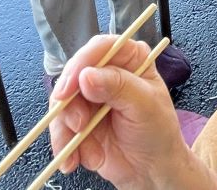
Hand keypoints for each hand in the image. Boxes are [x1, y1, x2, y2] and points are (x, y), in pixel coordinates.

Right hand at [49, 36, 191, 189]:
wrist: (151, 168)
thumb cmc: (158, 131)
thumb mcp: (145, 105)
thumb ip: (118, 87)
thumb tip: (87, 75)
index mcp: (130, 59)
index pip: (101, 47)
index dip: (82, 63)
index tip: (71, 86)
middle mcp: (107, 73)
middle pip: (74, 73)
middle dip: (70, 102)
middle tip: (78, 125)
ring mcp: (90, 97)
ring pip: (61, 101)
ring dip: (66, 128)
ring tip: (82, 148)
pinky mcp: (77, 119)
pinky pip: (58, 125)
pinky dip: (62, 144)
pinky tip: (73, 160)